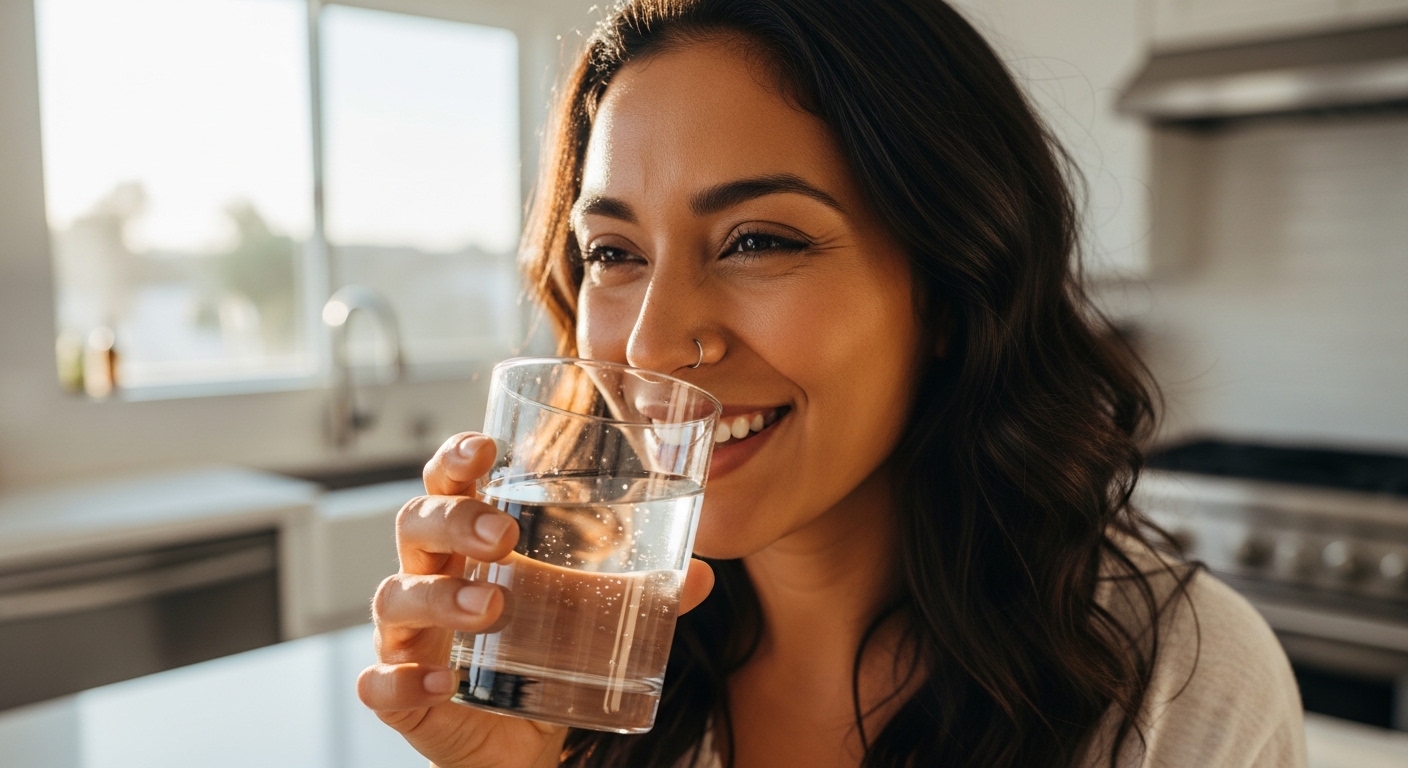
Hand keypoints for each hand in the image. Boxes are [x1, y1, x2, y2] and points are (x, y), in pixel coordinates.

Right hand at [358, 432, 716, 767]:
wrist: (520, 745)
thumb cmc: (542, 655)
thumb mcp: (593, 618)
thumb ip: (642, 594)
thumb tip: (703, 574)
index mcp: (468, 546)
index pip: (448, 484)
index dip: (455, 459)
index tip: (483, 447)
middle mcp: (430, 579)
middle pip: (415, 525)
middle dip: (454, 521)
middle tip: (502, 535)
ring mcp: (408, 636)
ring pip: (396, 597)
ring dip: (441, 598)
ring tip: (493, 608)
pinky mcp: (402, 695)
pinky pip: (381, 681)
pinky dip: (402, 679)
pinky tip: (439, 681)